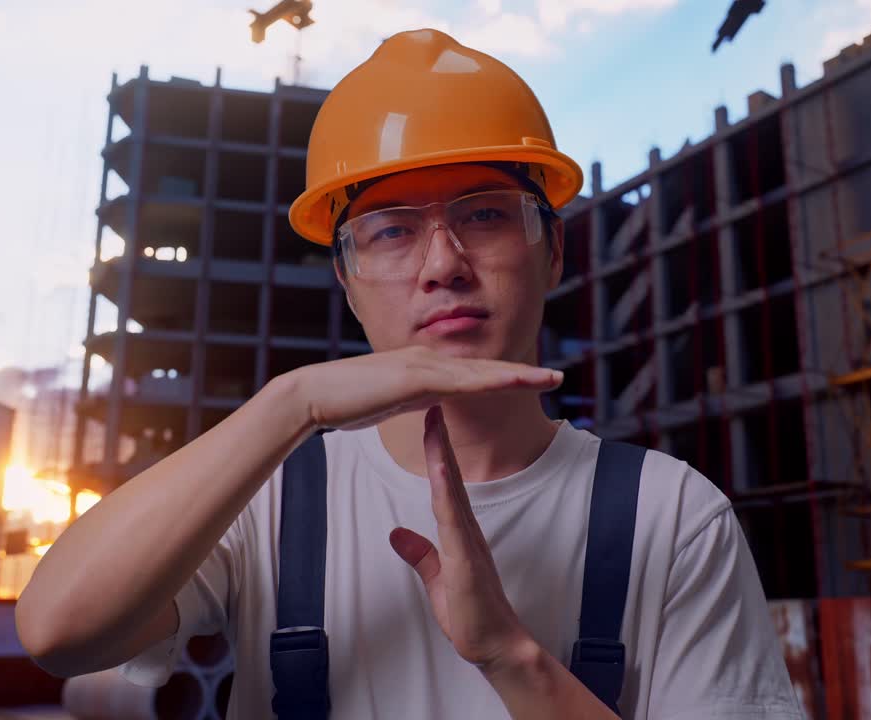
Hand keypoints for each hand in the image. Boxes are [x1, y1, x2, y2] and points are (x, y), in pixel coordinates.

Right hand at [288, 345, 562, 430]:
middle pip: (485, 369)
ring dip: (518, 375)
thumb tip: (429, 402)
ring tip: (550, 378)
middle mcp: (428, 358)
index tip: (533, 381)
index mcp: (423, 365)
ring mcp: (422, 365)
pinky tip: (513, 383)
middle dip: (523, 372)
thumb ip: (412, 397)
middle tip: (557, 376)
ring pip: (480, 373)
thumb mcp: (389, 400)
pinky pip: (461, 382)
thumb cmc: (344, 401)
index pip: (473, 374)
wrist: (313, 395)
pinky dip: (490, 382)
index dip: (505, 376)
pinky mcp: (414, 377)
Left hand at [388, 406, 534, 669]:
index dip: (436, 450)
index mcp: (459, 531)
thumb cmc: (471, 616)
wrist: (495, 646)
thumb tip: (398, 534)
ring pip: (453, 490)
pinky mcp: (467, 559)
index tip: (428, 419)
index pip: (444, 482)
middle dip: (440, 439)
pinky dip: (448, 492)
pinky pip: (455, 519)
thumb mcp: (437, 580)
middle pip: (450, 476)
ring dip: (443, 455)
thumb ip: (421, 555)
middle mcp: (467, 529)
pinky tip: (441, 471)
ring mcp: (468, 542)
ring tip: (434, 422)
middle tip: (433, 401)